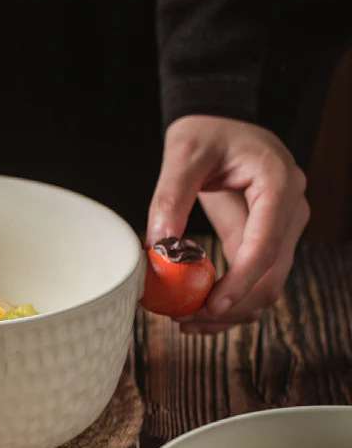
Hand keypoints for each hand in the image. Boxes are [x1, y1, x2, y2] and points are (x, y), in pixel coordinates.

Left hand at [147, 115, 309, 333]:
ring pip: (267, 288)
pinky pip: (255, 282)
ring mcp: (283, 230)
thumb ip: (170, 197)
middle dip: (231, 307)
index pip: (265, 245)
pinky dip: (231, 303)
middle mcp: (290, 211)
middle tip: (184, 320)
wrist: (222, 126)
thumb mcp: (183, 153)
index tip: (212, 307)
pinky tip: (199, 312)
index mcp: (278, 184)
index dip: (240, 282)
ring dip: (231, 313)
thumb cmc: (207, 133)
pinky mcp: (267, 243)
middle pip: (272, 277)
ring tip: (186, 322)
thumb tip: (157, 246)